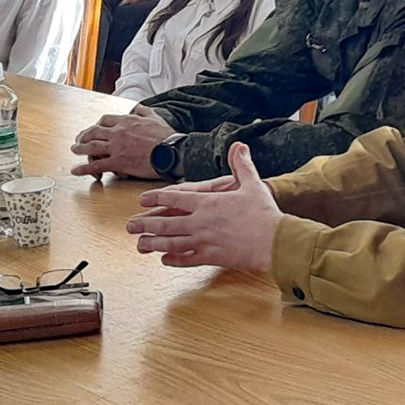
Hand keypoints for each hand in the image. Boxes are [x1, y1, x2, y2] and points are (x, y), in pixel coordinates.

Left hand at [70, 104, 173, 178]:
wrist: (172, 151)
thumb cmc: (167, 137)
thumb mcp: (156, 118)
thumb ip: (145, 111)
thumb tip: (139, 107)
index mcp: (127, 121)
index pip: (105, 120)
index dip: (96, 125)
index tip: (93, 129)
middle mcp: (118, 132)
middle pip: (93, 132)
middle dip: (83, 135)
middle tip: (79, 140)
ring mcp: (117, 147)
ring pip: (91, 146)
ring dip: (80, 149)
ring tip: (74, 151)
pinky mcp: (118, 162)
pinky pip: (96, 165)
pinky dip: (84, 168)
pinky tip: (76, 170)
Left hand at [127, 143, 282, 270]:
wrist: (274, 242)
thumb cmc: (264, 213)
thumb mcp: (253, 184)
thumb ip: (241, 164)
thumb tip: (239, 145)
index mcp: (207, 203)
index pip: (174, 198)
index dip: (156, 198)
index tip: (143, 200)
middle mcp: (200, 222)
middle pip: (165, 223)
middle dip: (145, 224)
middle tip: (130, 226)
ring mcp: (203, 241)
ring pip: (171, 243)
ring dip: (153, 243)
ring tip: (140, 245)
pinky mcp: (211, 258)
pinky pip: (186, 259)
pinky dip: (173, 259)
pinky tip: (165, 259)